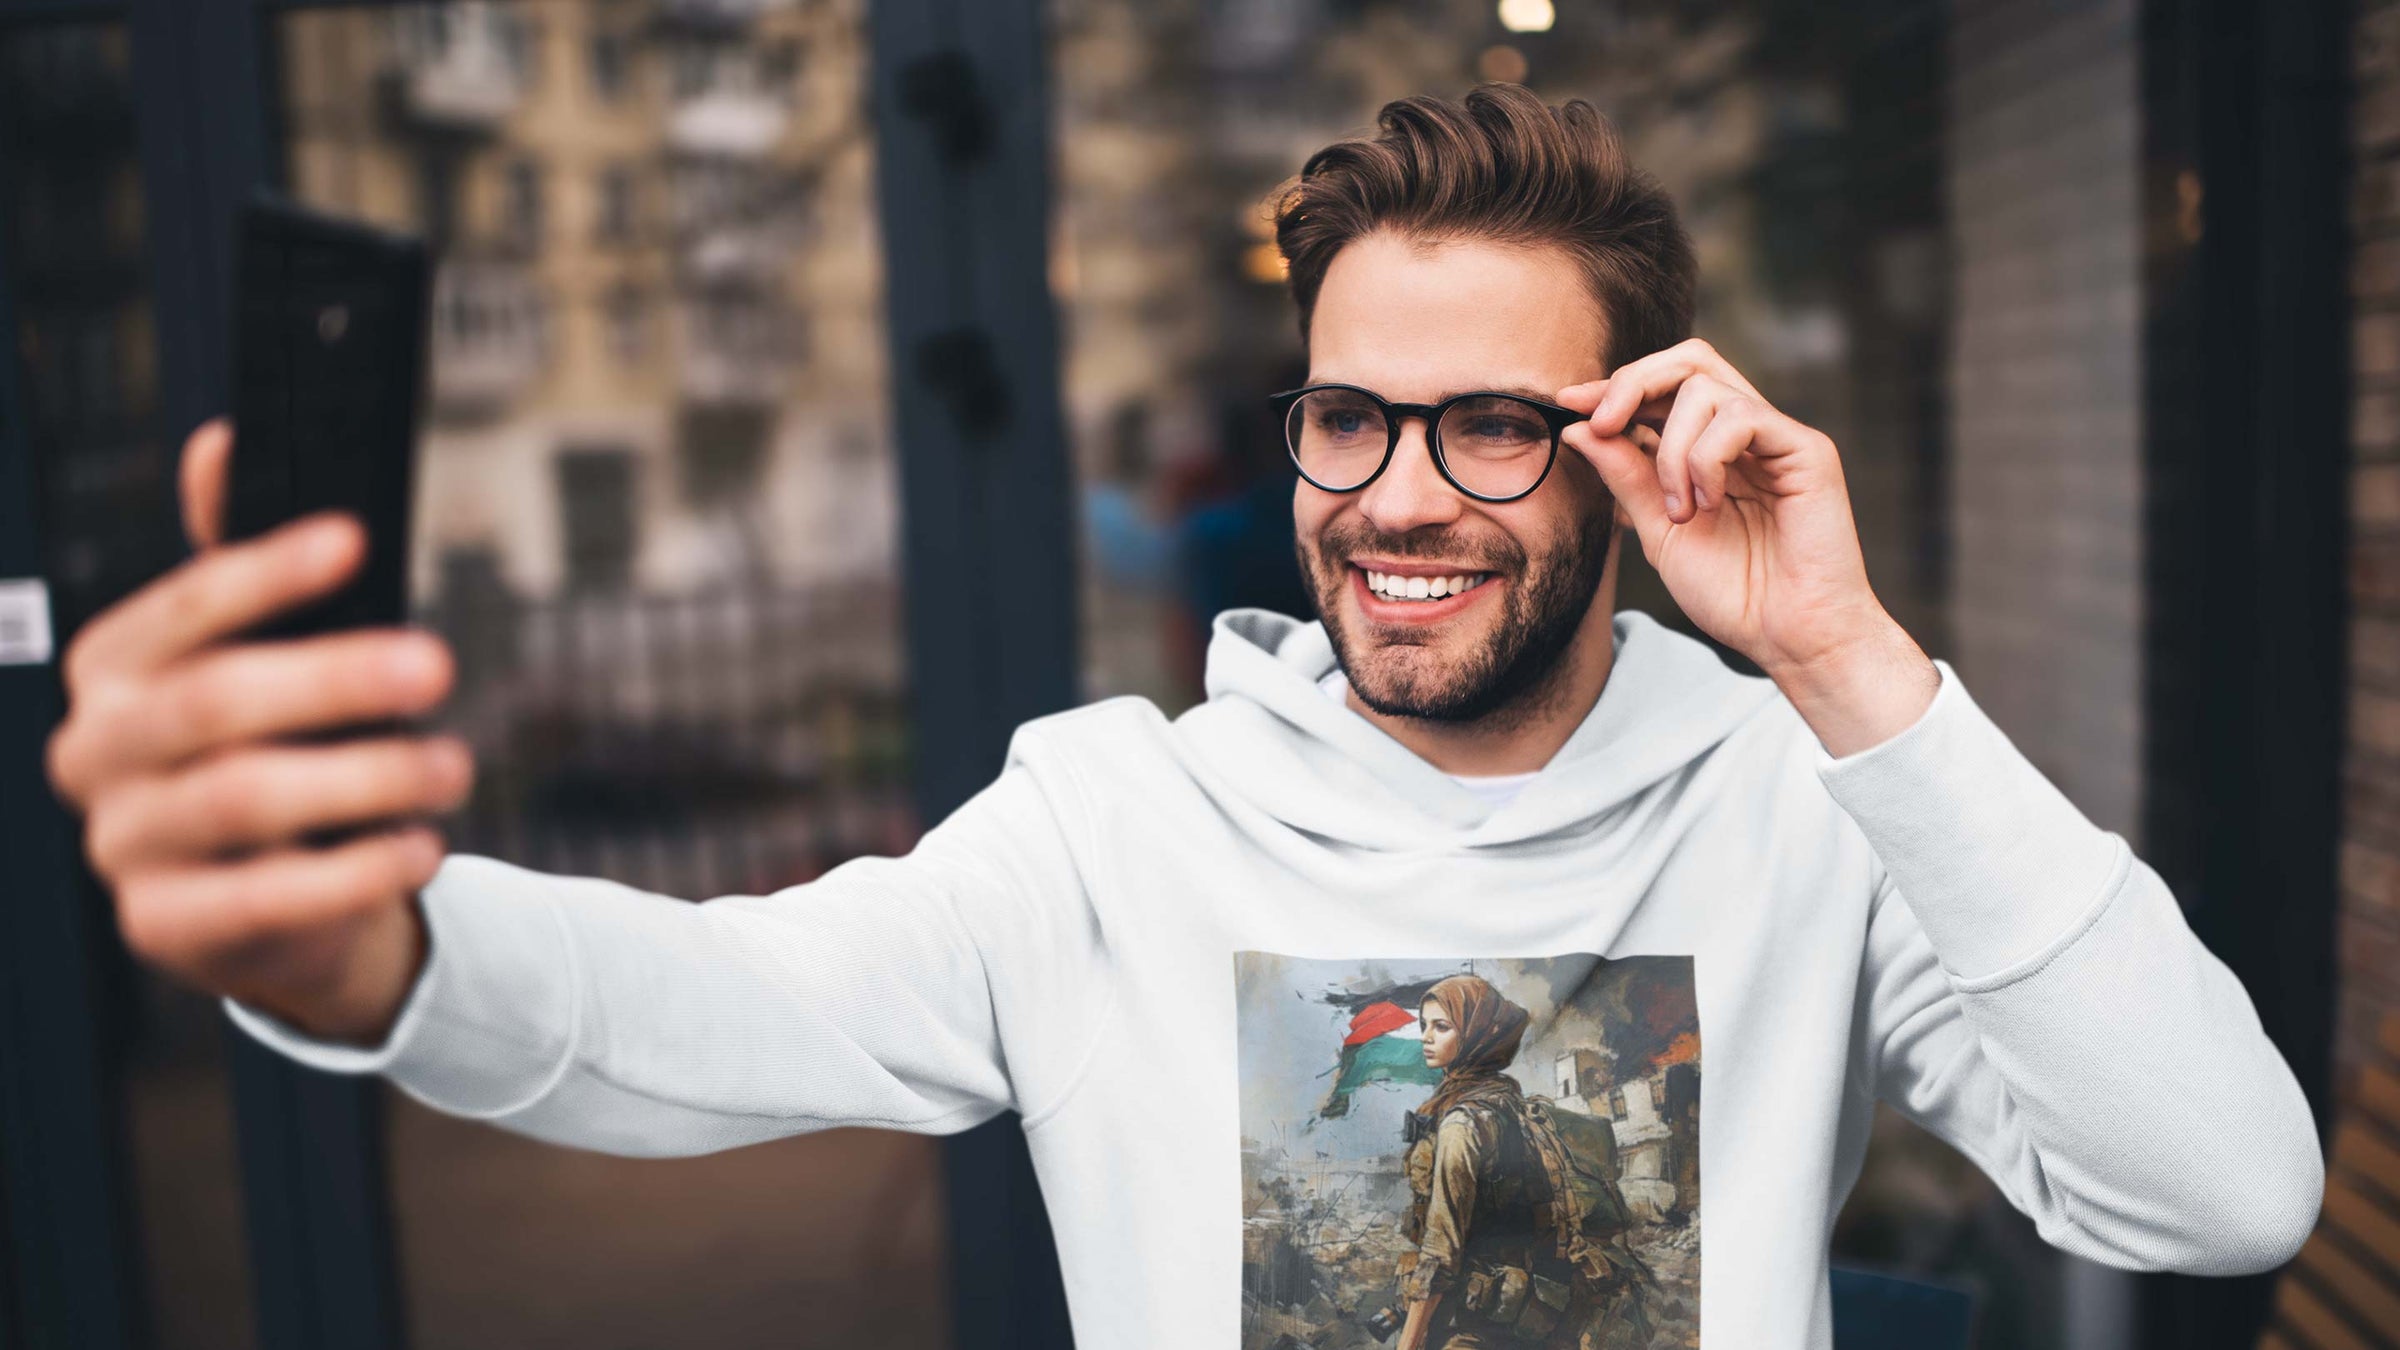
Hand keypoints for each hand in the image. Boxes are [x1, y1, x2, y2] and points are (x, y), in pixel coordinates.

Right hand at [43, 418, 469, 1044]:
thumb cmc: (271, 752)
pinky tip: (421, 846)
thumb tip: (223, 440)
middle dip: (334, 676)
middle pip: (212, 703)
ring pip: (241, 798)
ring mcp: (122, 843)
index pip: (183, 608)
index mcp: (113, 669)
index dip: (265, 572)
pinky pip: (264, 897)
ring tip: (451, 764)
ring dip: (364, 776)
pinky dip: (355, 870)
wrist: (270, 907)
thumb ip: (241, 562)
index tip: (354, 540)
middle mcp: (95, 751)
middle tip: (437, 664)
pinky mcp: (165, 925)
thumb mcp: (259, 657)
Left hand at [1558, 339, 1936, 753]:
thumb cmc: (1733, 592)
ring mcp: (1777, 438)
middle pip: (1690, 360)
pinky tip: (1706, 503)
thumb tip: (1578, 427)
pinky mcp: (1807, 450)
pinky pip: (1741, 417)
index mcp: (1713, 447)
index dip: (1616, 386)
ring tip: (1679, 510)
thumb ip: (1625, 476)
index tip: (1569, 404)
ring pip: (1705, 387)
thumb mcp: (1659, 530)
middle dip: (1634, 382)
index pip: (1666, 386)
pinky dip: (1706, 457)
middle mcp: (1747, 433)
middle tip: (1602, 422)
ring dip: (1671, 448)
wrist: (1788, 637)